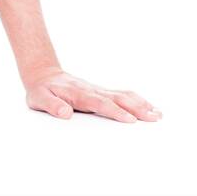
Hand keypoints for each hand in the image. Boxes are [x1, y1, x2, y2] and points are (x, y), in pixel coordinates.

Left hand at [23, 67, 161, 122]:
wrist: (44, 75)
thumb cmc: (42, 89)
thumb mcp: (39, 98)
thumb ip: (52, 105)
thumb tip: (65, 114)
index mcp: (78, 93)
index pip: (100, 103)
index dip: (114, 111)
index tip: (130, 120)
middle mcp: (92, 90)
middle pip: (117, 98)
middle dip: (136, 108)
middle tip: (153, 117)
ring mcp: (98, 90)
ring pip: (122, 95)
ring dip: (140, 104)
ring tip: (157, 114)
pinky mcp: (102, 92)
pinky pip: (122, 95)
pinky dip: (137, 100)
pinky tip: (149, 107)